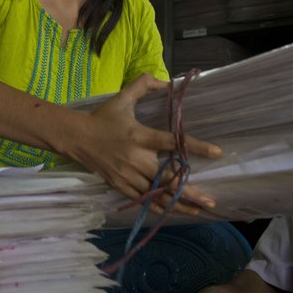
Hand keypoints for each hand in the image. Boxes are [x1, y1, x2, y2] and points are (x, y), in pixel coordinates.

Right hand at [69, 74, 220, 214]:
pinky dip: (159, 207)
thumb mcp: (122, 97)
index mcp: (140, 136)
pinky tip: (173, 211)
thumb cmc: (101, 118)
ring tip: (198, 210)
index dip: (195, 147)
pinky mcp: (120, 186)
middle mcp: (136, 159)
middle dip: (190, 192)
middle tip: (210, 201)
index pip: (172, 142)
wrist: (75, 138)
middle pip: (167, 179)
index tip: (216, 152)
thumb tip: (167, 81)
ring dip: (178, 204)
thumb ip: (144, 85)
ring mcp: (127, 176)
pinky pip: (143, 200)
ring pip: (156, 195)